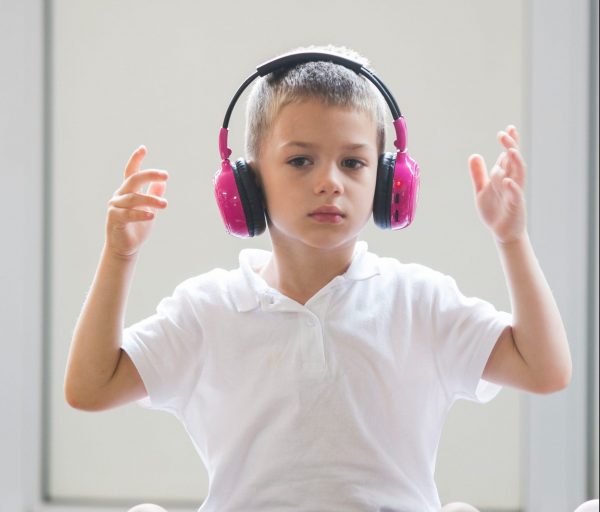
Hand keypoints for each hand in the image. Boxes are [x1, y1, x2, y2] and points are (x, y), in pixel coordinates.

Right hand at [105, 146, 168, 257]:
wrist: (126, 247)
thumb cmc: (137, 227)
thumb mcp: (149, 209)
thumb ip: (154, 195)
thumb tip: (162, 182)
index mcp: (128, 191)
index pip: (131, 172)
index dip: (136, 160)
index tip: (143, 148)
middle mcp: (120, 195)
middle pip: (133, 179)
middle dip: (149, 175)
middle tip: (165, 175)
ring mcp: (115, 206)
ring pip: (134, 198)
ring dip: (151, 200)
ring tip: (165, 205)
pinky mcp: (114, 218)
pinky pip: (128, 214)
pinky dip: (140, 214)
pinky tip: (152, 216)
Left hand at [468, 125, 526, 244]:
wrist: (502, 231)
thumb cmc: (494, 210)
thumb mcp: (482, 189)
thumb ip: (478, 174)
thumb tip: (474, 155)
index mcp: (504, 176)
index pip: (508, 156)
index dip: (510, 142)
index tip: (508, 128)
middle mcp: (512, 181)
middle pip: (514, 161)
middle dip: (510, 147)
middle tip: (503, 135)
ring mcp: (515, 193)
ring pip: (518, 174)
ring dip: (515, 162)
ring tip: (509, 150)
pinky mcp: (515, 206)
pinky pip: (516, 195)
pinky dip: (512, 187)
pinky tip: (507, 180)